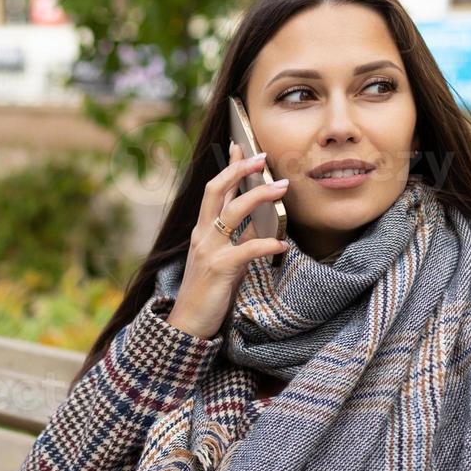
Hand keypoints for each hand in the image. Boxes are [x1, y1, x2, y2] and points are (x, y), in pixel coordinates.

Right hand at [166, 140, 290, 338]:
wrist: (187, 324)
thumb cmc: (208, 293)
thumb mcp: (224, 261)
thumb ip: (238, 242)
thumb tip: (261, 227)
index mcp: (202, 232)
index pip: (214, 191)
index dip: (228, 167)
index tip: (241, 146)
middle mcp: (202, 236)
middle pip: (216, 191)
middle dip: (239, 170)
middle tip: (262, 156)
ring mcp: (209, 250)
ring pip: (232, 212)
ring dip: (258, 196)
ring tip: (281, 188)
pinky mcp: (219, 269)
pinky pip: (247, 250)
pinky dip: (266, 244)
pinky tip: (282, 244)